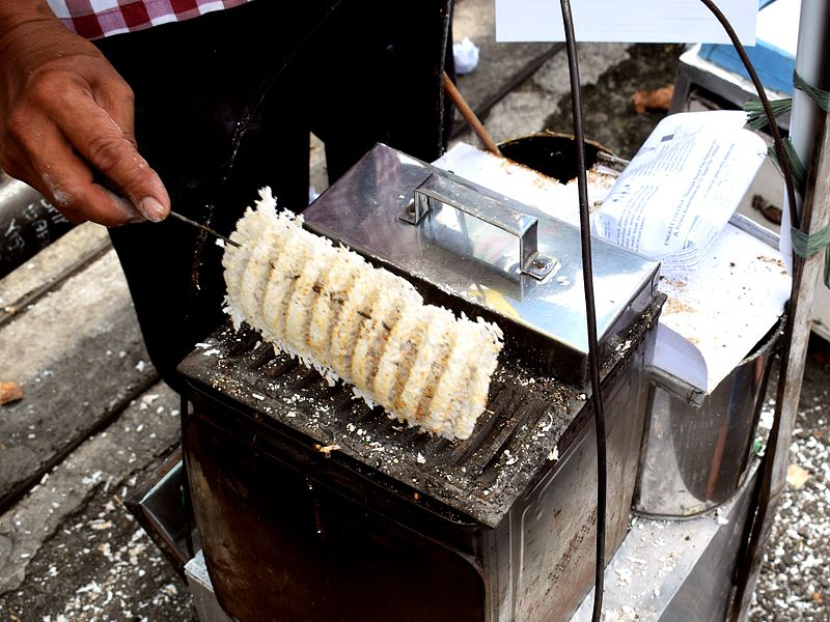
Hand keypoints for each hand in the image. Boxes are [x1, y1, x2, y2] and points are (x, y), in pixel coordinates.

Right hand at [0, 6, 168, 225]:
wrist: (19, 55)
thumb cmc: (68, 66)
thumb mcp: (113, 88)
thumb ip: (126, 137)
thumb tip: (140, 183)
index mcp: (58, 98)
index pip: (103, 152)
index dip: (134, 184)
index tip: (157, 207)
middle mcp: (30, 128)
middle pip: (78, 193)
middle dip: (117, 211)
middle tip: (142, 207)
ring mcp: (16, 151)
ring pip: (68, 203)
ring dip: (101, 206)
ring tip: (119, 187)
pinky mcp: (13, 165)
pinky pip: (56, 196)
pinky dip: (82, 196)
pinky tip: (91, 176)